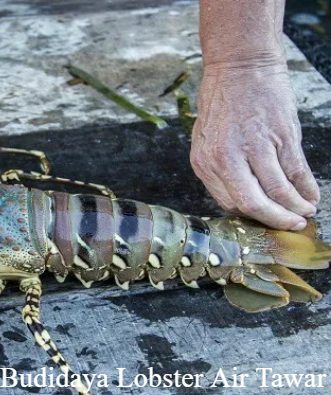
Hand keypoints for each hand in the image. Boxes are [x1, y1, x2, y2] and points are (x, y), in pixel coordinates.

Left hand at [190, 63, 318, 230]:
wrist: (240, 65)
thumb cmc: (222, 101)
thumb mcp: (207, 138)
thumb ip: (219, 168)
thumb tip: (238, 198)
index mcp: (204, 161)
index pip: (228, 203)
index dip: (250, 216)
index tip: (263, 221)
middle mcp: (226, 158)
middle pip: (252, 204)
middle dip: (275, 220)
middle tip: (290, 226)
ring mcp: (255, 147)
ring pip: (277, 192)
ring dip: (295, 208)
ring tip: (304, 213)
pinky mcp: (281, 136)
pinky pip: (296, 173)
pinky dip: (307, 189)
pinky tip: (311, 196)